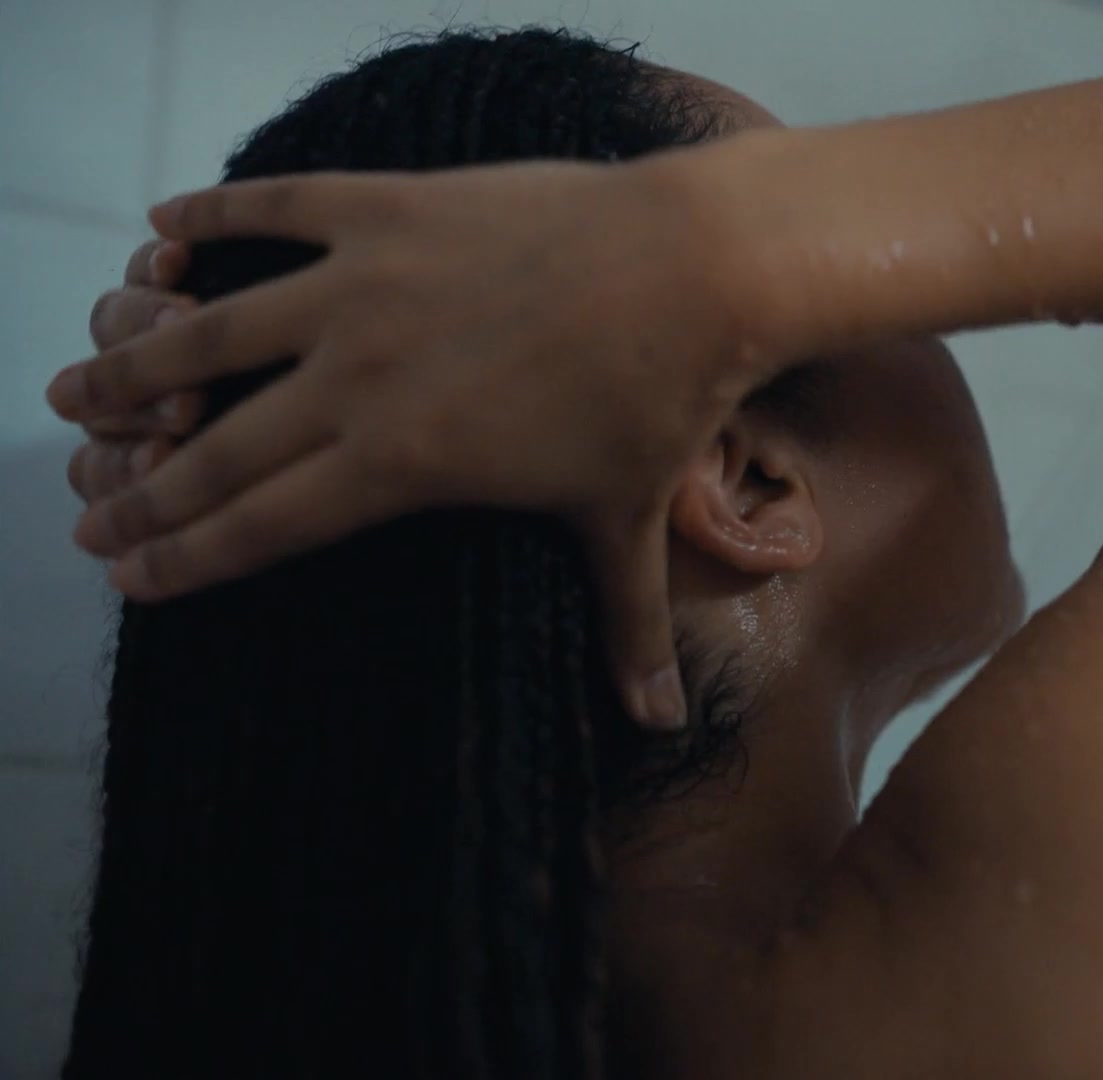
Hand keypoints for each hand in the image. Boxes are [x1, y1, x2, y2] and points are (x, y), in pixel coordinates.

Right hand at [45, 160, 763, 727]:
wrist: (696, 268)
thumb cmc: (664, 400)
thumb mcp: (628, 521)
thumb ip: (627, 628)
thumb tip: (661, 723)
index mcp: (402, 463)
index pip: (265, 525)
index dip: (188, 558)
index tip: (126, 578)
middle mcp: (360, 378)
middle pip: (219, 445)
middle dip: (144, 488)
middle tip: (85, 514)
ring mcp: (366, 284)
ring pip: (216, 331)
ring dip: (137, 362)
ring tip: (75, 390)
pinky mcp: (389, 206)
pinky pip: (275, 207)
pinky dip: (213, 215)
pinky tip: (163, 229)